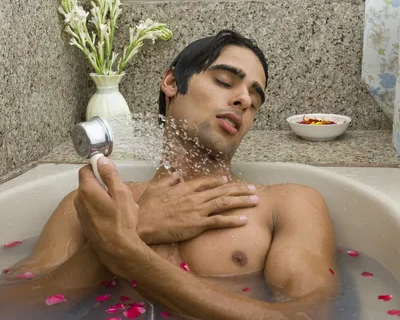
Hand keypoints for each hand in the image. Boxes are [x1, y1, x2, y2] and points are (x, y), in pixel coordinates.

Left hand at [73, 157, 143, 273]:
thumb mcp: (121, 193)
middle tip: (120, 193)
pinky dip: (102, 208)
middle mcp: (79, 200)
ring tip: (121, 207)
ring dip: (104, 197)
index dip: (98, 168)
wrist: (117, 250)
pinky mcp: (85, 223)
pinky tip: (115, 217)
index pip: (86, 169)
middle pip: (90, 184)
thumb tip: (100, 160)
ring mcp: (81, 213)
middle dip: (104, 185)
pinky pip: (92, 209)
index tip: (111, 174)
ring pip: (92, 197)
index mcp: (87, 190)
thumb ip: (109, 175)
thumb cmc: (121, 221)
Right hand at [137, 174, 258, 243]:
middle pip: (221, 191)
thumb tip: (176, 174)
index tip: (228, 180)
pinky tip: (245, 220)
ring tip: (255, 200)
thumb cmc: (146, 207)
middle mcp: (194, 197)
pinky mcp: (197, 225)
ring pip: (224, 203)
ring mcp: (197, 211)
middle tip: (253, 189)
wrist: (143, 224)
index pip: (206, 182)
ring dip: (241, 201)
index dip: (219, 181)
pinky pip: (219, 221)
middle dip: (239, 190)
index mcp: (185, 188)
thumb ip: (168, 180)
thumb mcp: (155, 188)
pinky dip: (233, 220)